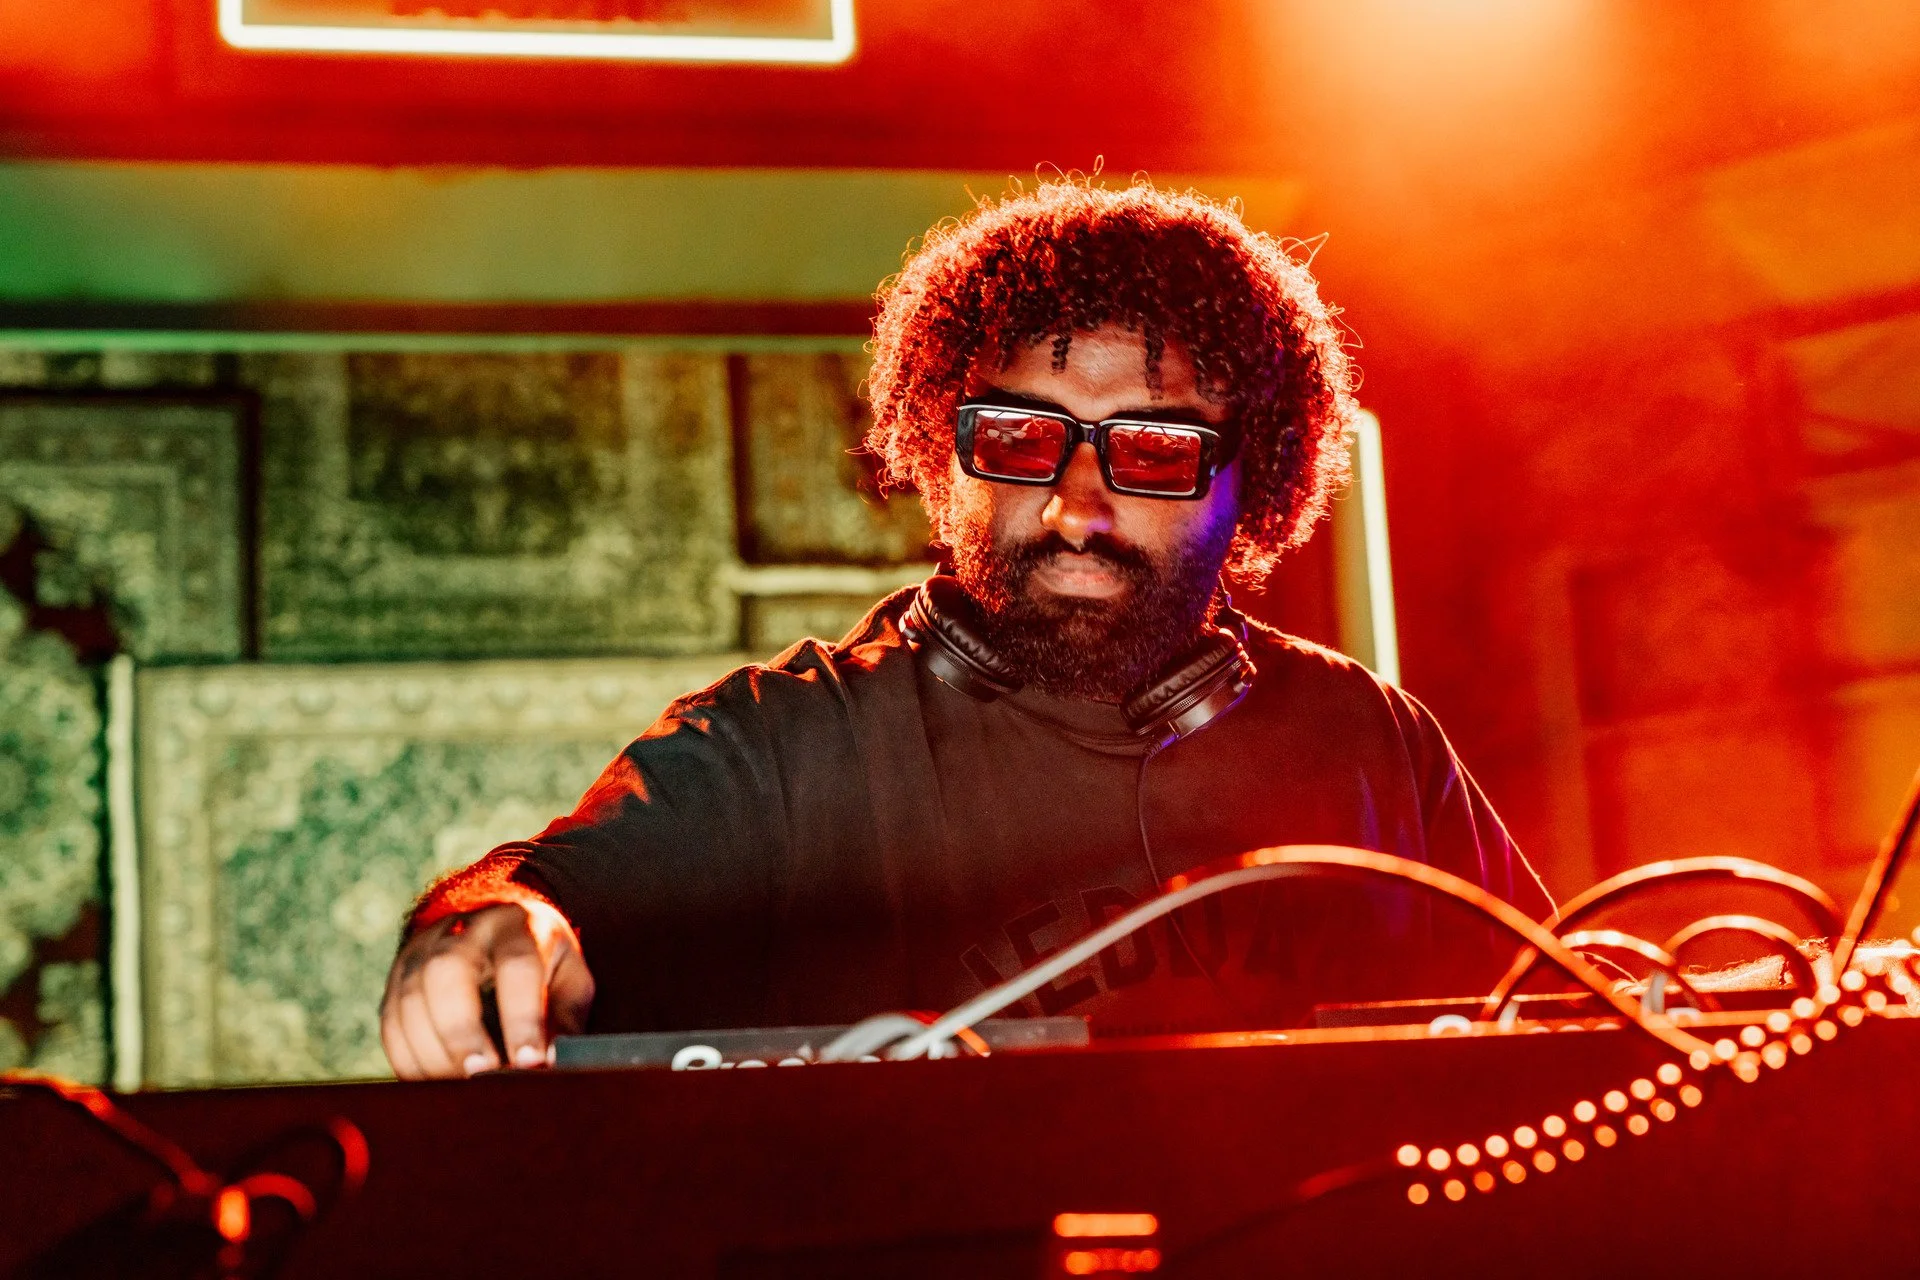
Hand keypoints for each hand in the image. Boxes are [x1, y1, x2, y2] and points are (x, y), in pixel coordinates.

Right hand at [379, 900, 594, 1079]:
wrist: (497, 924)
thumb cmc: (544, 963)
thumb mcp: (570, 980)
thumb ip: (564, 1022)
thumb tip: (551, 1067)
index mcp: (519, 925)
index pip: (517, 965)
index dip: (521, 1018)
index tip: (528, 1063)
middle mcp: (466, 930)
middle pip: (447, 972)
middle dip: (461, 1031)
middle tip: (481, 1076)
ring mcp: (424, 949)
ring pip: (411, 999)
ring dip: (433, 1053)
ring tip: (459, 1091)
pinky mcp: (397, 976)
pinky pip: (391, 1021)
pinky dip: (408, 1059)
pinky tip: (431, 1085)